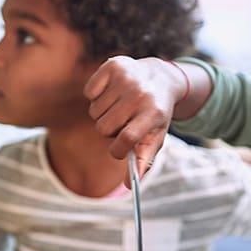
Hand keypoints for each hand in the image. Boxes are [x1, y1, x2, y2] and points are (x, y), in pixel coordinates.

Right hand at [84, 56, 186, 177]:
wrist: (161, 78)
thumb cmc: (155, 113)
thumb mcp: (155, 137)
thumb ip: (144, 161)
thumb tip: (131, 185)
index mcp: (153, 113)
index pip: (126, 139)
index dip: (118, 150)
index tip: (120, 149)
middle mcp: (140, 94)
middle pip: (104, 127)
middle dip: (110, 130)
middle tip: (124, 122)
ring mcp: (126, 78)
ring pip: (95, 111)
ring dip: (104, 113)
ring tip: (120, 106)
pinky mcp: (113, 65)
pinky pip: (89, 92)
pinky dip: (96, 95)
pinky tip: (112, 92)